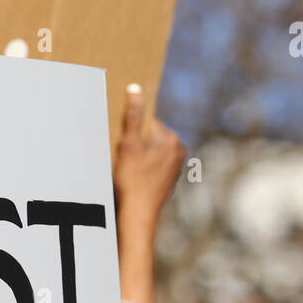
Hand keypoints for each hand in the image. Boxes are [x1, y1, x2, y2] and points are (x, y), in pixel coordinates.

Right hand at [113, 84, 185, 237]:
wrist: (138, 214)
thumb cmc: (132, 180)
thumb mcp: (128, 144)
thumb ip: (132, 115)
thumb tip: (135, 88)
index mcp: (172, 139)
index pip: (147, 122)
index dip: (131, 132)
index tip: (123, 145)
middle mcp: (178, 151)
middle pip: (149, 137)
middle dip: (136, 144)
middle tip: (125, 160)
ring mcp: (175, 167)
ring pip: (150, 153)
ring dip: (138, 157)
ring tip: (128, 171)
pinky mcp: (169, 180)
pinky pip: (152, 167)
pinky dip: (142, 170)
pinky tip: (133, 180)